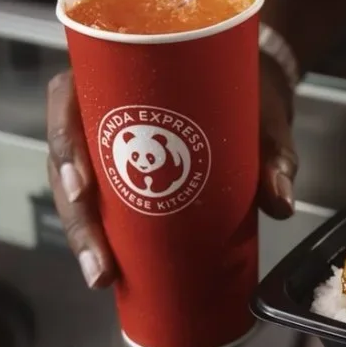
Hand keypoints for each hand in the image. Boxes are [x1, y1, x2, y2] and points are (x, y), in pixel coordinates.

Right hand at [45, 55, 298, 287]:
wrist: (258, 91)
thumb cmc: (248, 92)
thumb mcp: (263, 119)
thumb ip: (274, 157)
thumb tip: (280, 203)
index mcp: (118, 71)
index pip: (67, 99)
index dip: (64, 142)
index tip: (82, 187)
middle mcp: (102, 106)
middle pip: (66, 159)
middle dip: (77, 217)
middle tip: (100, 264)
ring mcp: (107, 141)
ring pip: (75, 187)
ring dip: (82, 234)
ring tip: (102, 275)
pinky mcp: (120, 170)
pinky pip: (99, 201)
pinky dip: (100, 234)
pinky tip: (106, 271)